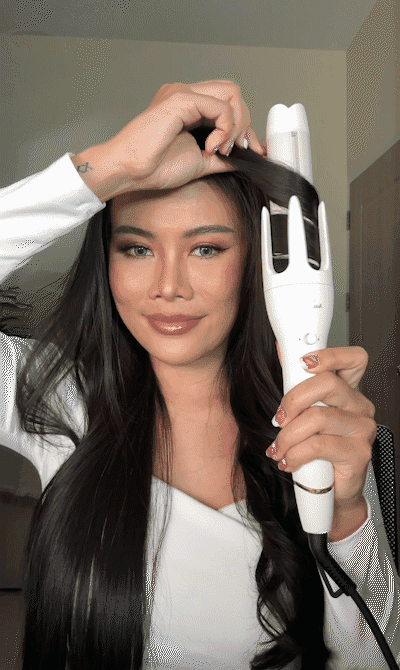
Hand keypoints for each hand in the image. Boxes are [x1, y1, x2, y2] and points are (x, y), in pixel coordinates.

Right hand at [72, 80, 263, 200]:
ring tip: (221, 148)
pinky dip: (225, 128)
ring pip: (231, 94)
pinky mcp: (181, 99)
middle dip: (244, 123)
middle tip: (234, 150)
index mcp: (190, 107)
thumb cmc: (153, 167)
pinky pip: (220, 106)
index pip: (229, 103)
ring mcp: (184, 93)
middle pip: (234, 93)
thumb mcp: (200, 162)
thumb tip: (244, 159)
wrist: (129, 171)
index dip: (244, 126)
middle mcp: (187, 95)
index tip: (248, 151)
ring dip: (236, 124)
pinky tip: (211, 146)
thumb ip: (222, 157)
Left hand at [266, 346, 376, 540]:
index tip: (303, 362)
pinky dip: (295, 454)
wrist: (331, 493)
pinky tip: (288, 461)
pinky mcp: (358, 453)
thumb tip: (281, 354)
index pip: (352, 359)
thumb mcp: (304, 415)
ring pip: (318, 417)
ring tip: (279, 447)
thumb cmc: (317, 453)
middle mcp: (359, 407)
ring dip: (288, 435)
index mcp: (348, 392)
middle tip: (279, 418)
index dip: (330, 355)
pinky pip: (318, 445)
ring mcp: (362, 429)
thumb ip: (297, 387)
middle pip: (327, 384)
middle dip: (293, 399)